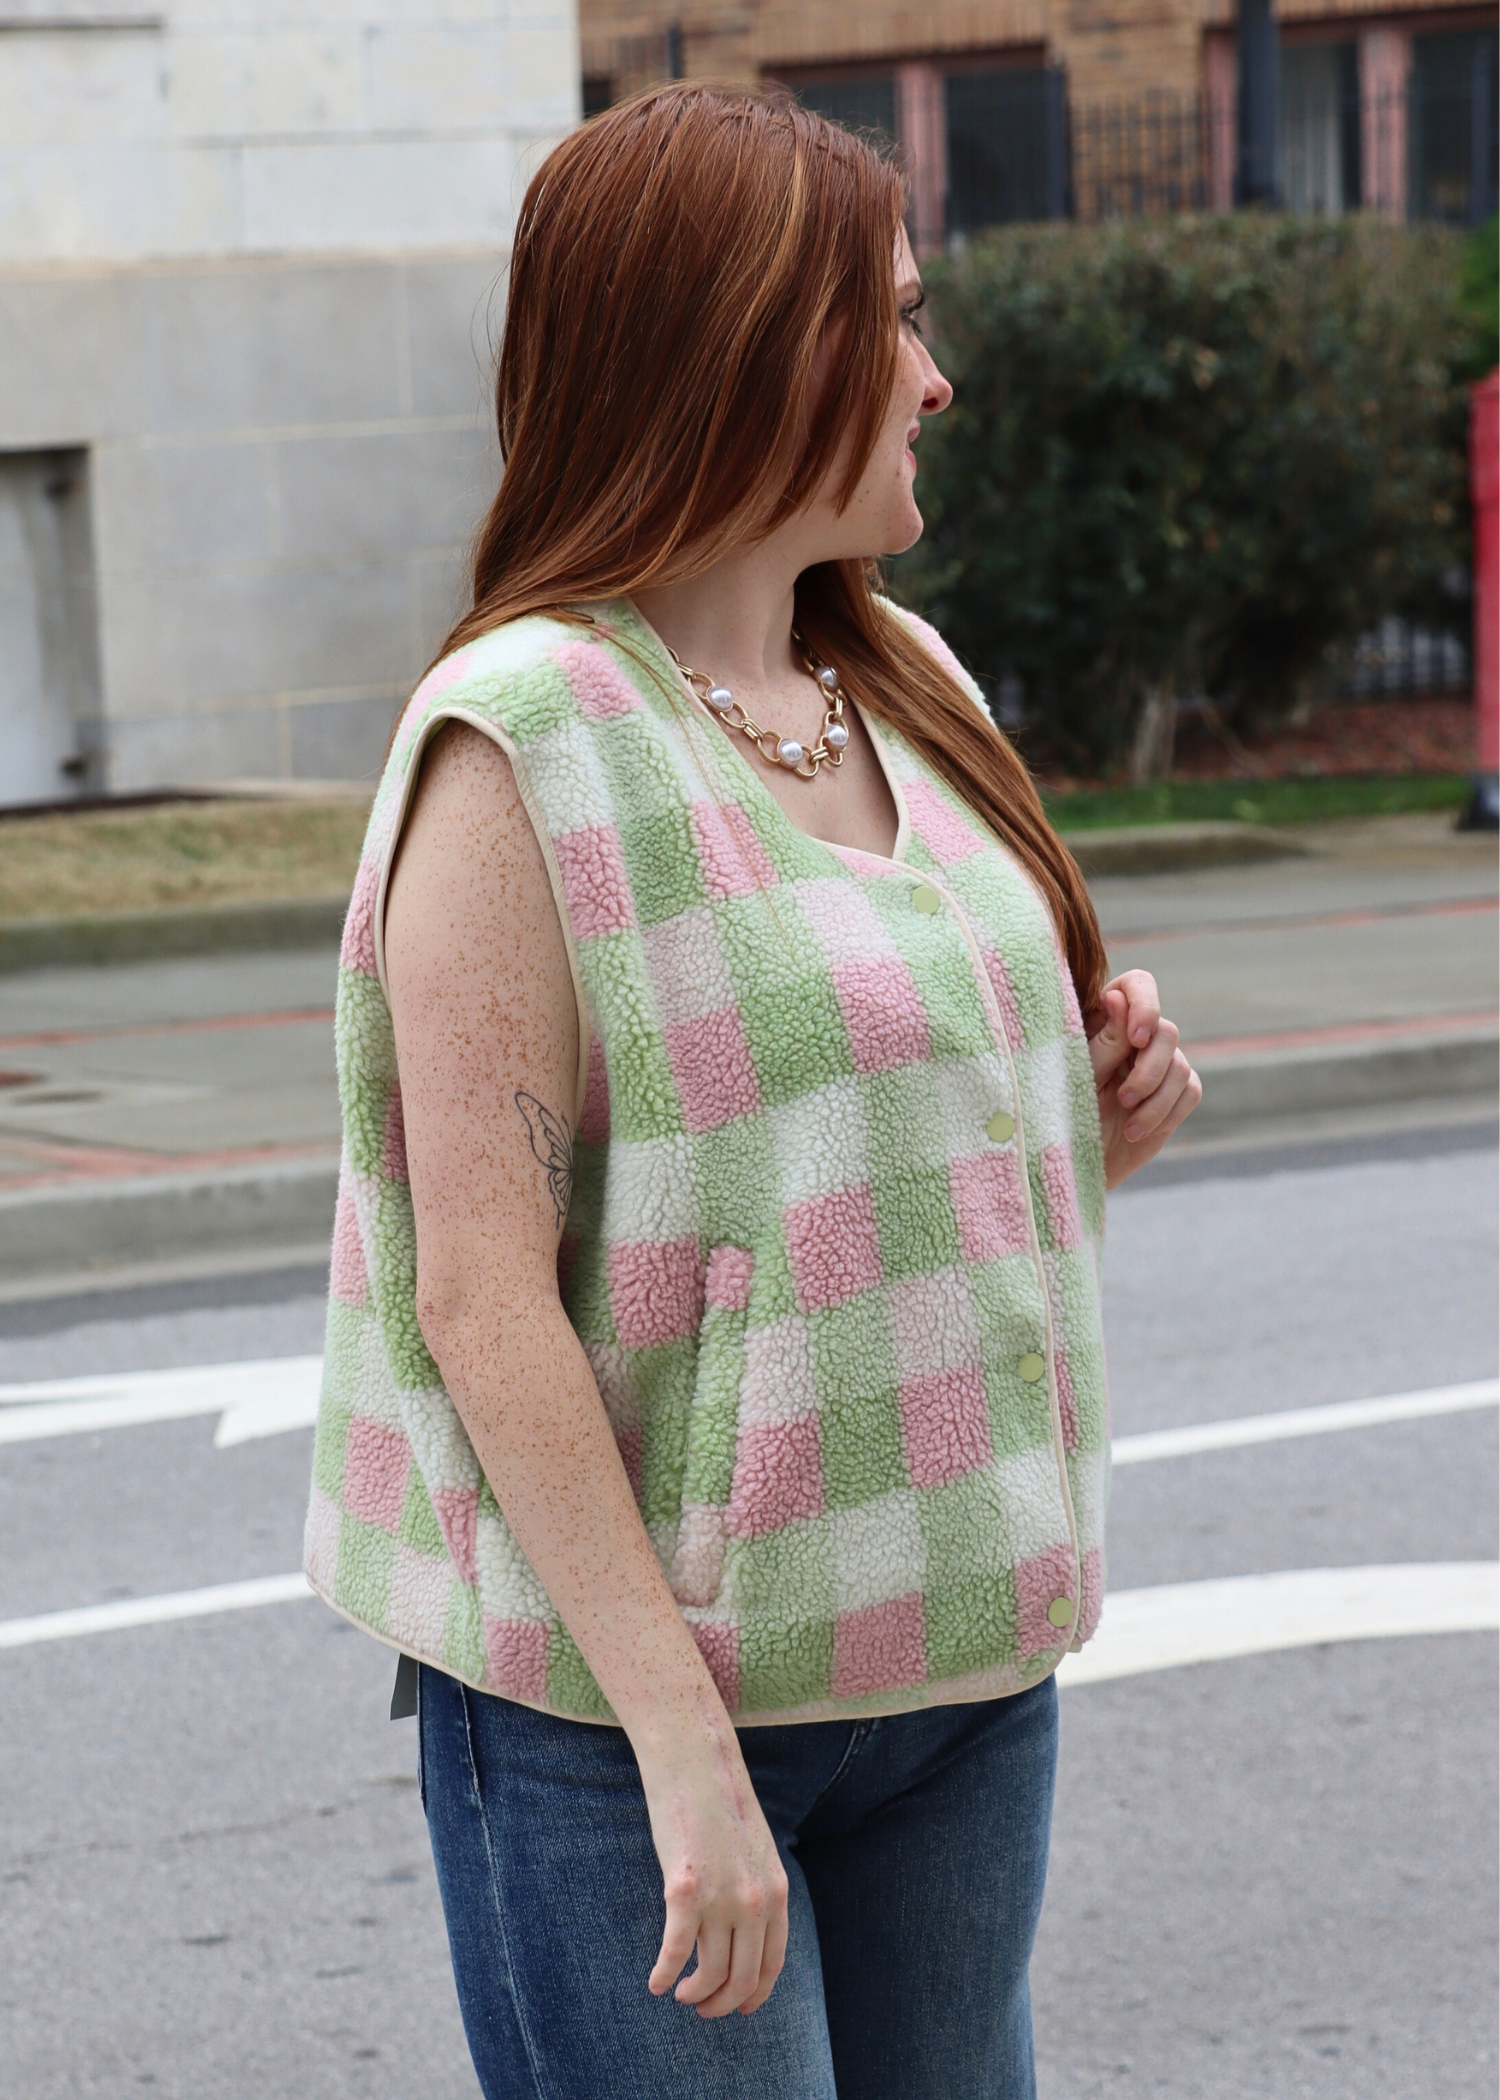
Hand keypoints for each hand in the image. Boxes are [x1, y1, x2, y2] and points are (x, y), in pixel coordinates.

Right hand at [637, 1725, 789, 2018]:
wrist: (694, 1757)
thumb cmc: (717, 1798)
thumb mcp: (752, 1846)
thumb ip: (753, 1885)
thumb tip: (741, 1925)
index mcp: (775, 1889)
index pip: (771, 1962)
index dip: (755, 1993)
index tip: (738, 2006)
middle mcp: (755, 1900)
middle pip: (743, 1977)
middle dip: (722, 2002)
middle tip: (702, 2008)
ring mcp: (722, 1896)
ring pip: (712, 1973)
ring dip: (695, 1994)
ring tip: (679, 1994)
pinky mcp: (684, 1888)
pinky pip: (677, 1951)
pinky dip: (665, 1974)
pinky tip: (655, 1983)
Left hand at [1086, 969, 1201, 1189]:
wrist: (1076, 1159)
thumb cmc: (1065, 1112)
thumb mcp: (1080, 1075)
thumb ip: (1104, 1040)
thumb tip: (1117, 996)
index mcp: (1105, 1019)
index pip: (1137, 986)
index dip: (1144, 1005)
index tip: (1137, 1039)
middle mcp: (1136, 1036)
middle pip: (1166, 1032)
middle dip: (1149, 1070)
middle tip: (1124, 1097)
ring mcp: (1159, 1063)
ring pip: (1181, 1066)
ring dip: (1156, 1100)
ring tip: (1128, 1125)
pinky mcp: (1175, 1092)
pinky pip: (1190, 1091)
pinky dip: (1166, 1113)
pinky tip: (1138, 1130)